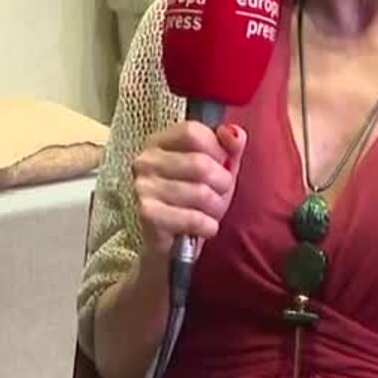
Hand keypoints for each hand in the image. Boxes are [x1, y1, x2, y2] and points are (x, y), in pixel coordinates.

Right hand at [131, 120, 246, 266]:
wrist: (171, 245)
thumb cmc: (194, 202)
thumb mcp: (218, 169)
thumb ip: (230, 147)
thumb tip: (234, 133)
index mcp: (159, 142)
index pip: (193, 132)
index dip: (216, 150)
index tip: (219, 164)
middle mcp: (145, 161)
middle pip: (200, 163)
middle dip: (222, 184)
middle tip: (218, 195)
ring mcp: (143, 187)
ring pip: (201, 193)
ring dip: (216, 208)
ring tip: (209, 213)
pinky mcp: (147, 214)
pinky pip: (194, 218)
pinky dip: (208, 226)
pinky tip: (203, 227)